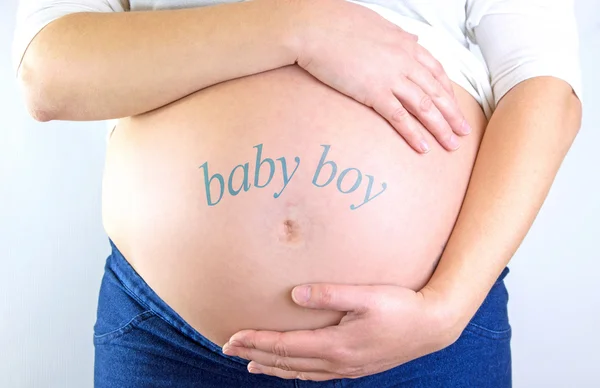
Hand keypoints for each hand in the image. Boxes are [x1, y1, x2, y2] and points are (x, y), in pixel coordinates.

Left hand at [222, 283, 461, 380]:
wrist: (433, 326)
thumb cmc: (401, 307)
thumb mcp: (366, 295)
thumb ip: (329, 294)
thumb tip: (294, 294)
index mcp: (336, 344)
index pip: (285, 346)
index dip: (256, 341)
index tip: (231, 338)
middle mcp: (337, 361)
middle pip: (286, 361)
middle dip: (255, 354)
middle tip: (228, 349)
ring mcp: (347, 367)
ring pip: (300, 372)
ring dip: (273, 366)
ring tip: (252, 363)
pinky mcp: (356, 366)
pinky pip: (317, 374)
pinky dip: (296, 372)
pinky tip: (293, 369)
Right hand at [288, 0, 469, 152]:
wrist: (316, 28)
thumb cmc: (338, 23)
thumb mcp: (376, 24)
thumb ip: (397, 35)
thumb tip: (412, 39)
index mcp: (405, 44)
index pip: (435, 70)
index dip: (448, 91)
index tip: (454, 105)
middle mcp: (404, 61)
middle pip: (436, 91)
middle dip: (453, 114)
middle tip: (464, 131)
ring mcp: (390, 77)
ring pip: (424, 106)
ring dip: (441, 128)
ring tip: (451, 145)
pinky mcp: (373, 92)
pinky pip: (399, 117)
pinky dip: (413, 134)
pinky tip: (423, 148)